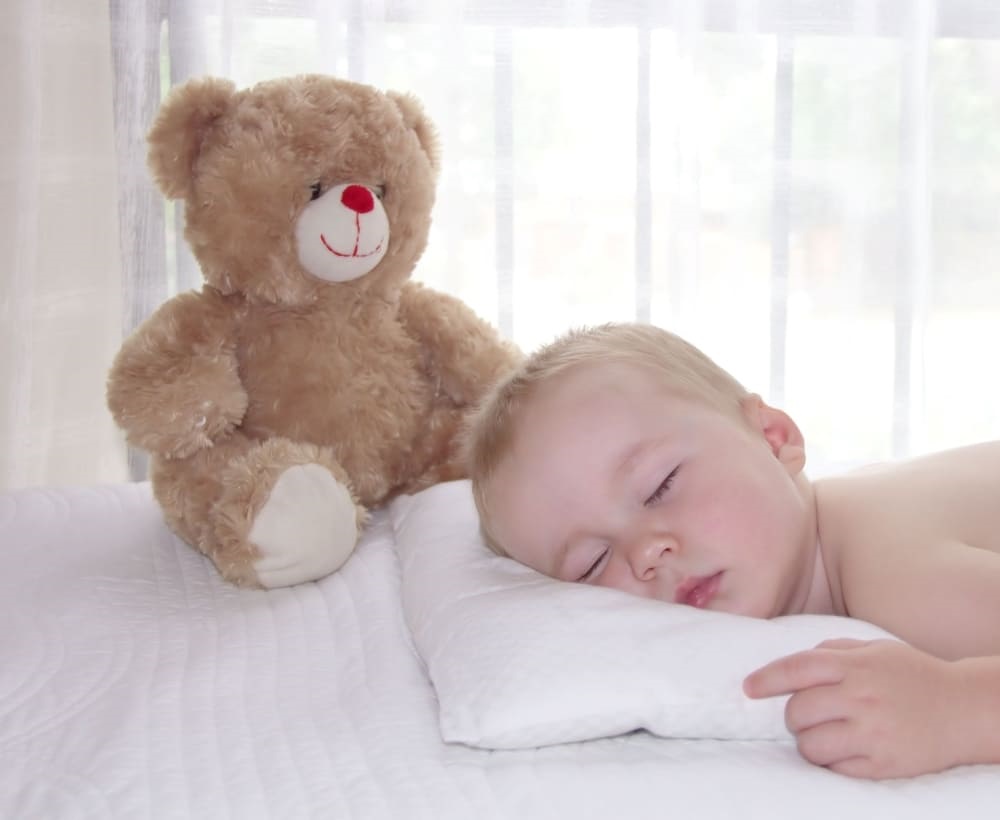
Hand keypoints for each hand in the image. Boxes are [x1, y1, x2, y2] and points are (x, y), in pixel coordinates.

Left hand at [743, 638, 963, 778]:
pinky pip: (836, 769)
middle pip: (798, 710)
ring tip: (824, 735)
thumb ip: (833, 649)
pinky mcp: (883, 765)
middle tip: (808, 715)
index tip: (748, 688)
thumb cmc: (913, 675)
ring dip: (808, 742)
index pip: (796, 669)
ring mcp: (872, 733)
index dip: (766, 679)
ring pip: (811, 745)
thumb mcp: (875, 649)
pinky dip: (832, 762)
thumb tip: (795, 661)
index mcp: (855, 666)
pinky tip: (845, 750)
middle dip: (793, 715)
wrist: (964, 708)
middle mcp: (861, 698)